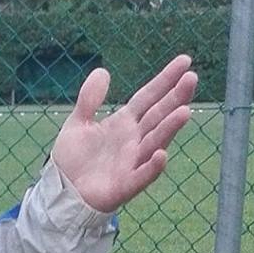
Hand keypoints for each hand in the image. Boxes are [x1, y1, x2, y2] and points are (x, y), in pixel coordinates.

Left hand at [49, 55, 197, 213]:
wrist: (61, 192)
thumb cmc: (73, 160)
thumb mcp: (77, 123)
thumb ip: (89, 99)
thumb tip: (103, 71)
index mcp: (124, 123)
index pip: (149, 97)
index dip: (165, 80)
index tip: (185, 61)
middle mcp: (134, 140)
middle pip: (158, 115)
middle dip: (175, 98)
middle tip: (192, 78)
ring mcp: (132, 162)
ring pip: (155, 142)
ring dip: (170, 128)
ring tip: (185, 111)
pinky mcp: (124, 185)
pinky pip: (141, 176)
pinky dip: (152, 167)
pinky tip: (162, 155)